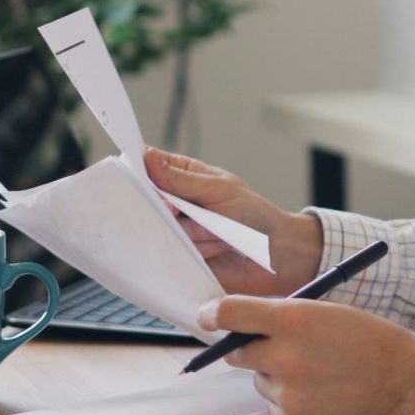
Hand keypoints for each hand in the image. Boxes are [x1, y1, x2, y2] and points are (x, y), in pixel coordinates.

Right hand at [144, 147, 322, 295]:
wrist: (275, 254)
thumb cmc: (253, 214)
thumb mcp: (218, 189)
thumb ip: (181, 180)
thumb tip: (148, 157)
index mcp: (183, 176)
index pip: (148, 166)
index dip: (139, 171)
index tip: (142, 178)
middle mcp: (175, 204)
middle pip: (147, 202)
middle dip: (171, 208)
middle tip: (185, 211)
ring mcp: (177, 231)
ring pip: (163, 229)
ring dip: (197, 232)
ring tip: (220, 231)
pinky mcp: (181, 257)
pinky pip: (175, 253)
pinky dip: (201, 250)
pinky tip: (220, 248)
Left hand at [200, 296, 414, 414]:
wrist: (408, 383)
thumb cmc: (373, 341)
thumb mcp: (329, 312)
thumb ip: (285, 316)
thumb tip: (245, 324)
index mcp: (295, 320)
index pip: (232, 313)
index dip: (214, 313)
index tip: (207, 315)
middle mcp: (285, 357)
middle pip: (238, 352)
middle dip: (250, 347)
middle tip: (275, 346)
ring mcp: (289, 394)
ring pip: (261, 381)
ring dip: (278, 376)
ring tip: (320, 372)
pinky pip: (277, 408)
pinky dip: (292, 401)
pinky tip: (323, 394)